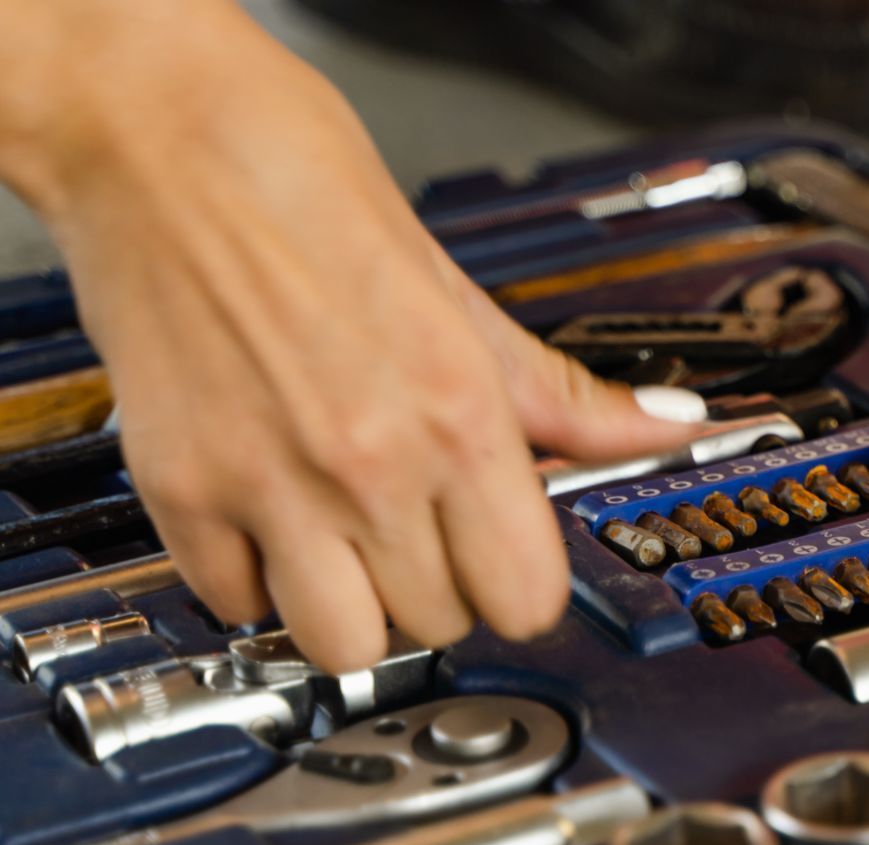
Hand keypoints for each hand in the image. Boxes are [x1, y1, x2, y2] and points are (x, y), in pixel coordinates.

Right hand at [0, 3, 702, 671]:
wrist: (164, 140)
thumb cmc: (309, 192)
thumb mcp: (465, 298)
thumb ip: (568, 394)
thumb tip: (667, 428)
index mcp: (460, 415)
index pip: (529, 596)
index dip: (521, 583)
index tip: (505, 557)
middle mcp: (372, 464)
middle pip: (442, 623)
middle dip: (441, 585)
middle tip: (422, 526)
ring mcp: (271, 486)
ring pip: (346, 645)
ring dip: (355, 610)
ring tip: (349, 544)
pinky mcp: (182, 491)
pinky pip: (238, 606)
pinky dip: (257, 582)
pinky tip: (272, 521)